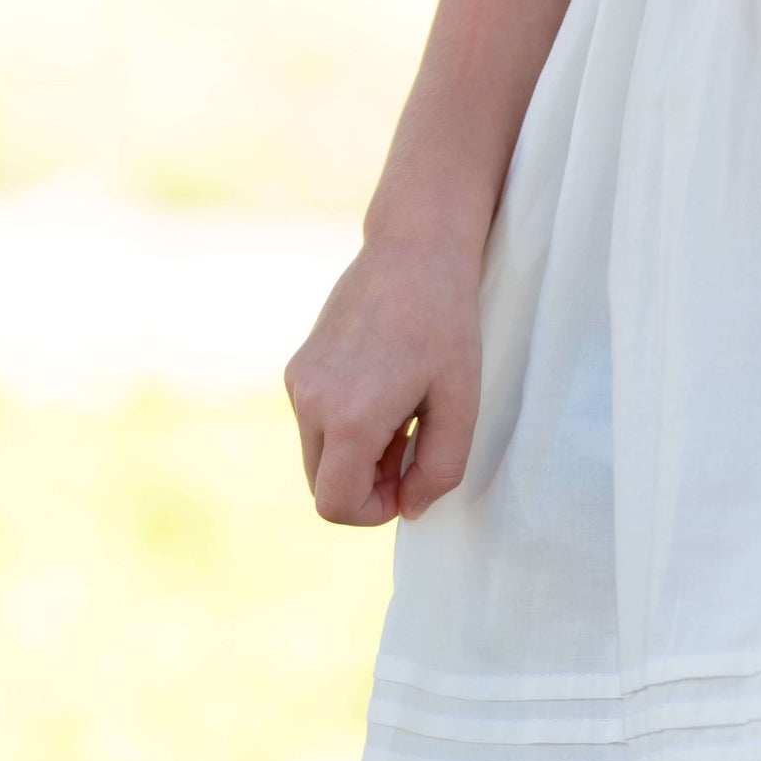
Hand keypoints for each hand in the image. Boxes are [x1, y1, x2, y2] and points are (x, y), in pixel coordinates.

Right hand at [282, 237, 482, 525]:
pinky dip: (344, 425)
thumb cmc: (447, 324)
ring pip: (317, 454)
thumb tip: (409, 509)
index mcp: (348, 417)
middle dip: (367, 483)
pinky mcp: (298, 365)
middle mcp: (310, 400)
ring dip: (357, 453)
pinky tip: (383, 389)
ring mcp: (299, 380)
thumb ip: (439, 469)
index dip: (374, 511)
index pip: (335, 505)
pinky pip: (314, 421)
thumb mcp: (461, 405)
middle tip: (412, 444)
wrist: (415, 249)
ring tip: (403, 412)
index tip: (409, 481)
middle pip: (322, 485)